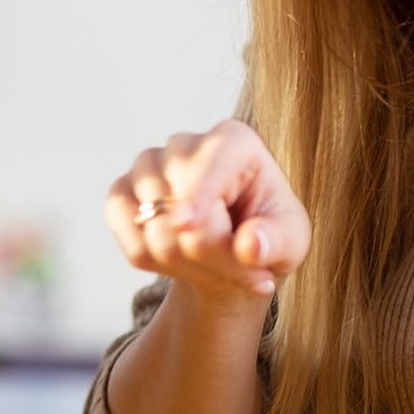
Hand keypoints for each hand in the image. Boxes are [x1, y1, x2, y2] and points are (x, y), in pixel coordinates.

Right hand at [105, 119, 310, 304]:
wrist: (233, 248)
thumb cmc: (267, 234)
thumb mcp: (292, 241)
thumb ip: (277, 242)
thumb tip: (252, 246)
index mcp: (233, 140)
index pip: (207, 170)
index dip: (195, 197)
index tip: (186, 224)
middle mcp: (182, 145)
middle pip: (178, 208)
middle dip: (210, 255)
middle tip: (245, 273)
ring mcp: (145, 167)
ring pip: (152, 228)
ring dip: (187, 265)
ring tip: (216, 266)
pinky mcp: (121, 195)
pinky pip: (130, 242)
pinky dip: (157, 265)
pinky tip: (182, 262)